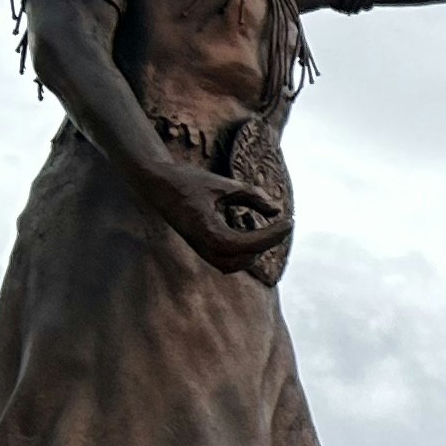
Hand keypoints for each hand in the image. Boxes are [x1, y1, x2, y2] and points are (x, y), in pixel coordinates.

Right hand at [146, 153, 290, 272]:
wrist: (155, 184)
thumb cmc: (187, 181)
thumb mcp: (222, 184)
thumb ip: (251, 195)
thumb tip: (277, 210)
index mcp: (208, 232)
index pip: (249, 245)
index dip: (273, 235)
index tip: (289, 222)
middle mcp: (204, 247)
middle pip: (247, 258)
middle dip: (266, 241)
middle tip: (278, 220)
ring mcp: (201, 250)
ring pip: (237, 264)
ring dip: (254, 247)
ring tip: (252, 218)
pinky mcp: (201, 248)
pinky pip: (229, 260)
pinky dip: (243, 248)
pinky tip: (243, 221)